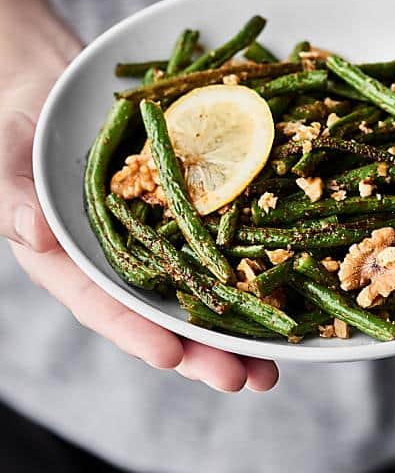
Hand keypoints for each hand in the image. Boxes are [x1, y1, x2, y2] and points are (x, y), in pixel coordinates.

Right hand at [0, 0, 276, 391]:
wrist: (57, 92)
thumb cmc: (18, 125)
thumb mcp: (3, 156)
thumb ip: (11, 195)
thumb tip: (31, 228)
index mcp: (72, 262)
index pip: (102, 305)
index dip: (135, 331)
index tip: (170, 355)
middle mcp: (119, 263)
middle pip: (162, 316)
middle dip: (202, 351)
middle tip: (242, 379)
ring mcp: (158, 241)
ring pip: (199, 293)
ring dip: (238, 329)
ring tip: (275, 363)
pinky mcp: (188, 215)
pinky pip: (220, 244)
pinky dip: (253, 268)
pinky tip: (288, 291)